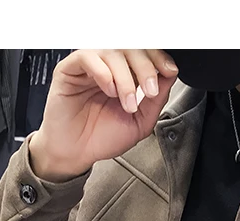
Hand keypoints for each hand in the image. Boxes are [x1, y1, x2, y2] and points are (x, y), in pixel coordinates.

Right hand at [28, 49, 178, 181]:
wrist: (76, 154)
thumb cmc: (101, 138)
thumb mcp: (139, 123)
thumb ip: (156, 100)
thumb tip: (170, 76)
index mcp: (125, 75)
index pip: (143, 53)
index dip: (158, 57)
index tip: (169, 71)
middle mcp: (107, 67)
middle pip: (130, 47)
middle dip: (145, 67)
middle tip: (150, 90)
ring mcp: (88, 67)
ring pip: (111, 51)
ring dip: (125, 76)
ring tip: (127, 102)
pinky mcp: (68, 70)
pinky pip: (86, 57)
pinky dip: (103, 72)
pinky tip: (109, 90)